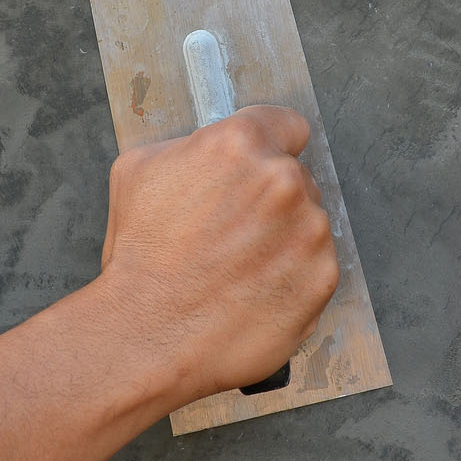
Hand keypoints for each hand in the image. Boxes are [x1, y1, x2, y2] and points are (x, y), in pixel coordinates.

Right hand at [95, 105, 339, 404]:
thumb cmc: (139, 257)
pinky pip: (315, 267)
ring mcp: (310, 230)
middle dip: (268, 201)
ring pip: (307, 223)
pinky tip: (254, 292)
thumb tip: (210, 151)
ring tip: (238, 269)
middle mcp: (284, 179)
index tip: (256, 171)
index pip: (285, 125)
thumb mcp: (138, 171)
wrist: (148, 334)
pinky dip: (292, 278)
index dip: (268, 148)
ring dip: (283, 240)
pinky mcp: (322, 277)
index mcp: (240, 143)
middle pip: (294, 177)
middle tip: (231, 234)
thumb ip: (188, 147)